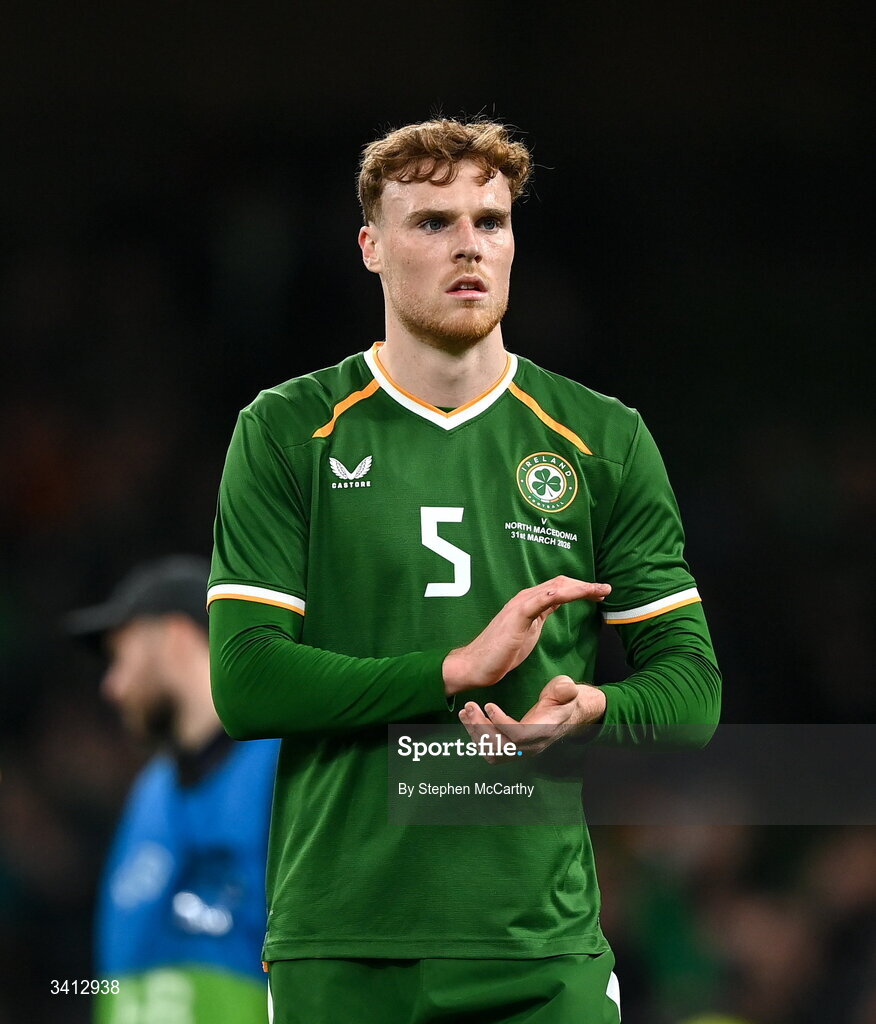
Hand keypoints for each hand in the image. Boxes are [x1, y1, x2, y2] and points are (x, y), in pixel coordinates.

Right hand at [442, 577, 610, 695]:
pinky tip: (564, 593)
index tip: (600, 592)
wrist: (476, 664)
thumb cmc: (500, 650)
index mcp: (529, 602)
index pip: (559, 587)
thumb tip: (555, 604)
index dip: (581, 587)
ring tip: (598, 591)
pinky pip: (536, 602)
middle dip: (585, 585)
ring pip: (553, 589)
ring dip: (578, 588)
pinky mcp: (515, 618)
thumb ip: (541, 615)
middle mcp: (525, 599)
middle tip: (606, 589)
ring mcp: (519, 606)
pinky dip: (551, 595)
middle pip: (560, 584)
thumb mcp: (529, 629)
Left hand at [458, 676, 607, 760]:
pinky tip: (469, 720)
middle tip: (470, 707)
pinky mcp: (513, 750)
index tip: (488, 705)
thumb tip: (565, 688)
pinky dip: (477, 738)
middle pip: (502, 747)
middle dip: (481, 728)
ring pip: (493, 753)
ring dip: (475, 734)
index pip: (520, 735)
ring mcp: (522, 751)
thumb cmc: (565, 699)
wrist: (567, 714)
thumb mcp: (567, 689)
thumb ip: (565, 689)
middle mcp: (532, 746)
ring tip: (466, 713)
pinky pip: (492, 752)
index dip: (501, 723)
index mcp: (545, 730)